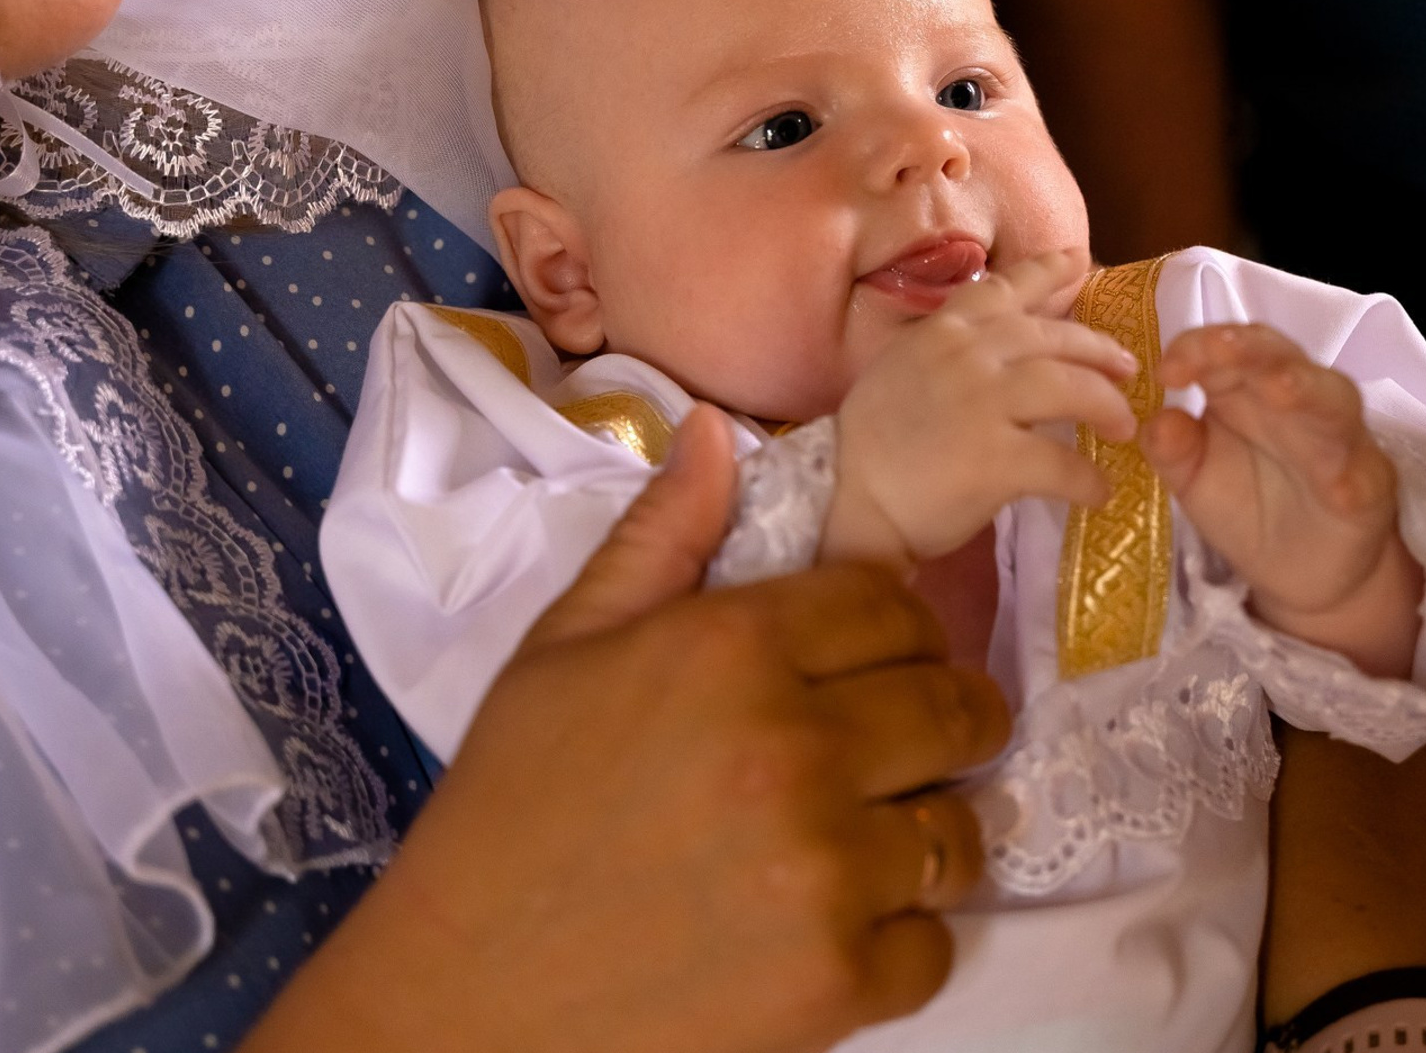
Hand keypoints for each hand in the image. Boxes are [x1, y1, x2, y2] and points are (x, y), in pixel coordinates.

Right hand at [246, 407, 1007, 1052]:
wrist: (463, 1001)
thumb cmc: (509, 811)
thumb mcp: (564, 649)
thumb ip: (661, 535)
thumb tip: (718, 430)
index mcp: (733, 648)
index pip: (893, 605)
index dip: (893, 626)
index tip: (874, 657)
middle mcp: (797, 748)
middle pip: (954, 705)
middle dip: (943, 715)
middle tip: (902, 741)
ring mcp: (825, 871)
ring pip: (962, 828)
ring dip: (929, 828)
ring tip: (873, 833)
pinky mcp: (836, 984)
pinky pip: (936, 942)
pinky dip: (902, 937)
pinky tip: (837, 923)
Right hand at [822, 245, 1138, 568]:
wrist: (851, 501)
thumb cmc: (871, 444)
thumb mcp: (900, 369)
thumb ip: (946, 349)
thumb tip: (990, 343)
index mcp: (944, 332)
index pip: (1005, 289)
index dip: (1048, 272)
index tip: (1081, 260)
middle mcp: (968, 355)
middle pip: (1055, 339)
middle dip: (1099, 352)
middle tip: (1127, 369)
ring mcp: (982, 404)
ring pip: (1070, 388)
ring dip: (1106, 407)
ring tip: (1126, 427)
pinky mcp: (995, 459)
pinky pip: (1062, 463)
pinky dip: (1087, 479)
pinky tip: (1099, 491)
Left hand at [1143, 323, 1423, 677]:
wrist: (1302, 572)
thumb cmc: (1245, 505)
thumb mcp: (1193, 479)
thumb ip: (1172, 449)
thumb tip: (1158, 421)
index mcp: (1244, 386)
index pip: (1225, 347)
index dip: (1197, 348)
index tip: (1167, 372)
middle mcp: (1295, 399)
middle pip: (1279, 356)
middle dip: (1251, 349)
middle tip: (1221, 349)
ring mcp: (1337, 439)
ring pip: (1331, 399)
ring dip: (1306, 390)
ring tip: (1280, 389)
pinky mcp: (1368, 486)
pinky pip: (1364, 473)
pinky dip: (1352, 475)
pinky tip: (1338, 485)